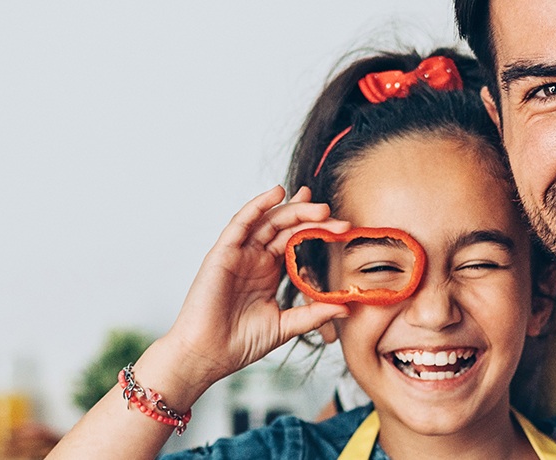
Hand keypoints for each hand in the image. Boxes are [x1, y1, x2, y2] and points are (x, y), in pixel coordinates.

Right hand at [144, 186, 351, 400]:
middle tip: (332, 214)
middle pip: (285, 228)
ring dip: (290, 209)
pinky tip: (277, 193)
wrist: (208, 355)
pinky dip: (258, 205)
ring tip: (314, 203)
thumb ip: (314, 314)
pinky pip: (241, 223)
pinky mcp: (222, 253)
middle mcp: (254, 259)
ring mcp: (238, 254)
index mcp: (268, 272)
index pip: (295, 242)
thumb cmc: (240, 343)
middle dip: (309, 217)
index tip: (341, 226)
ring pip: (267, 221)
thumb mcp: (285, 325)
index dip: (316, 230)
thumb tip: (347, 308)